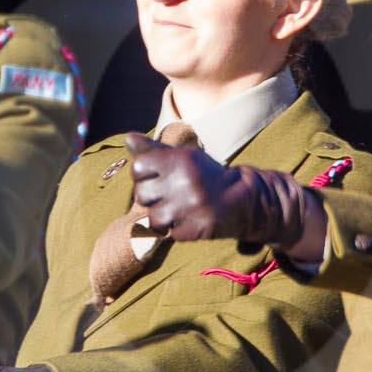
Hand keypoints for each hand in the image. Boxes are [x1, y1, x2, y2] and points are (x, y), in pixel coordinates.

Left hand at [126, 134, 327, 258]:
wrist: (243, 201)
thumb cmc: (206, 176)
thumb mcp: (184, 157)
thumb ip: (154, 149)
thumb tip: (128, 138)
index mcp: (181, 160)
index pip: (138, 167)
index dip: (144, 173)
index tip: (157, 175)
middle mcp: (184, 182)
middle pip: (142, 195)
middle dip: (151, 196)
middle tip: (169, 194)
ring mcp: (190, 207)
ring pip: (153, 218)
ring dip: (163, 216)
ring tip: (178, 208)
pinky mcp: (195, 229)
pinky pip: (170, 234)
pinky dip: (177, 229)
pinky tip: (190, 219)